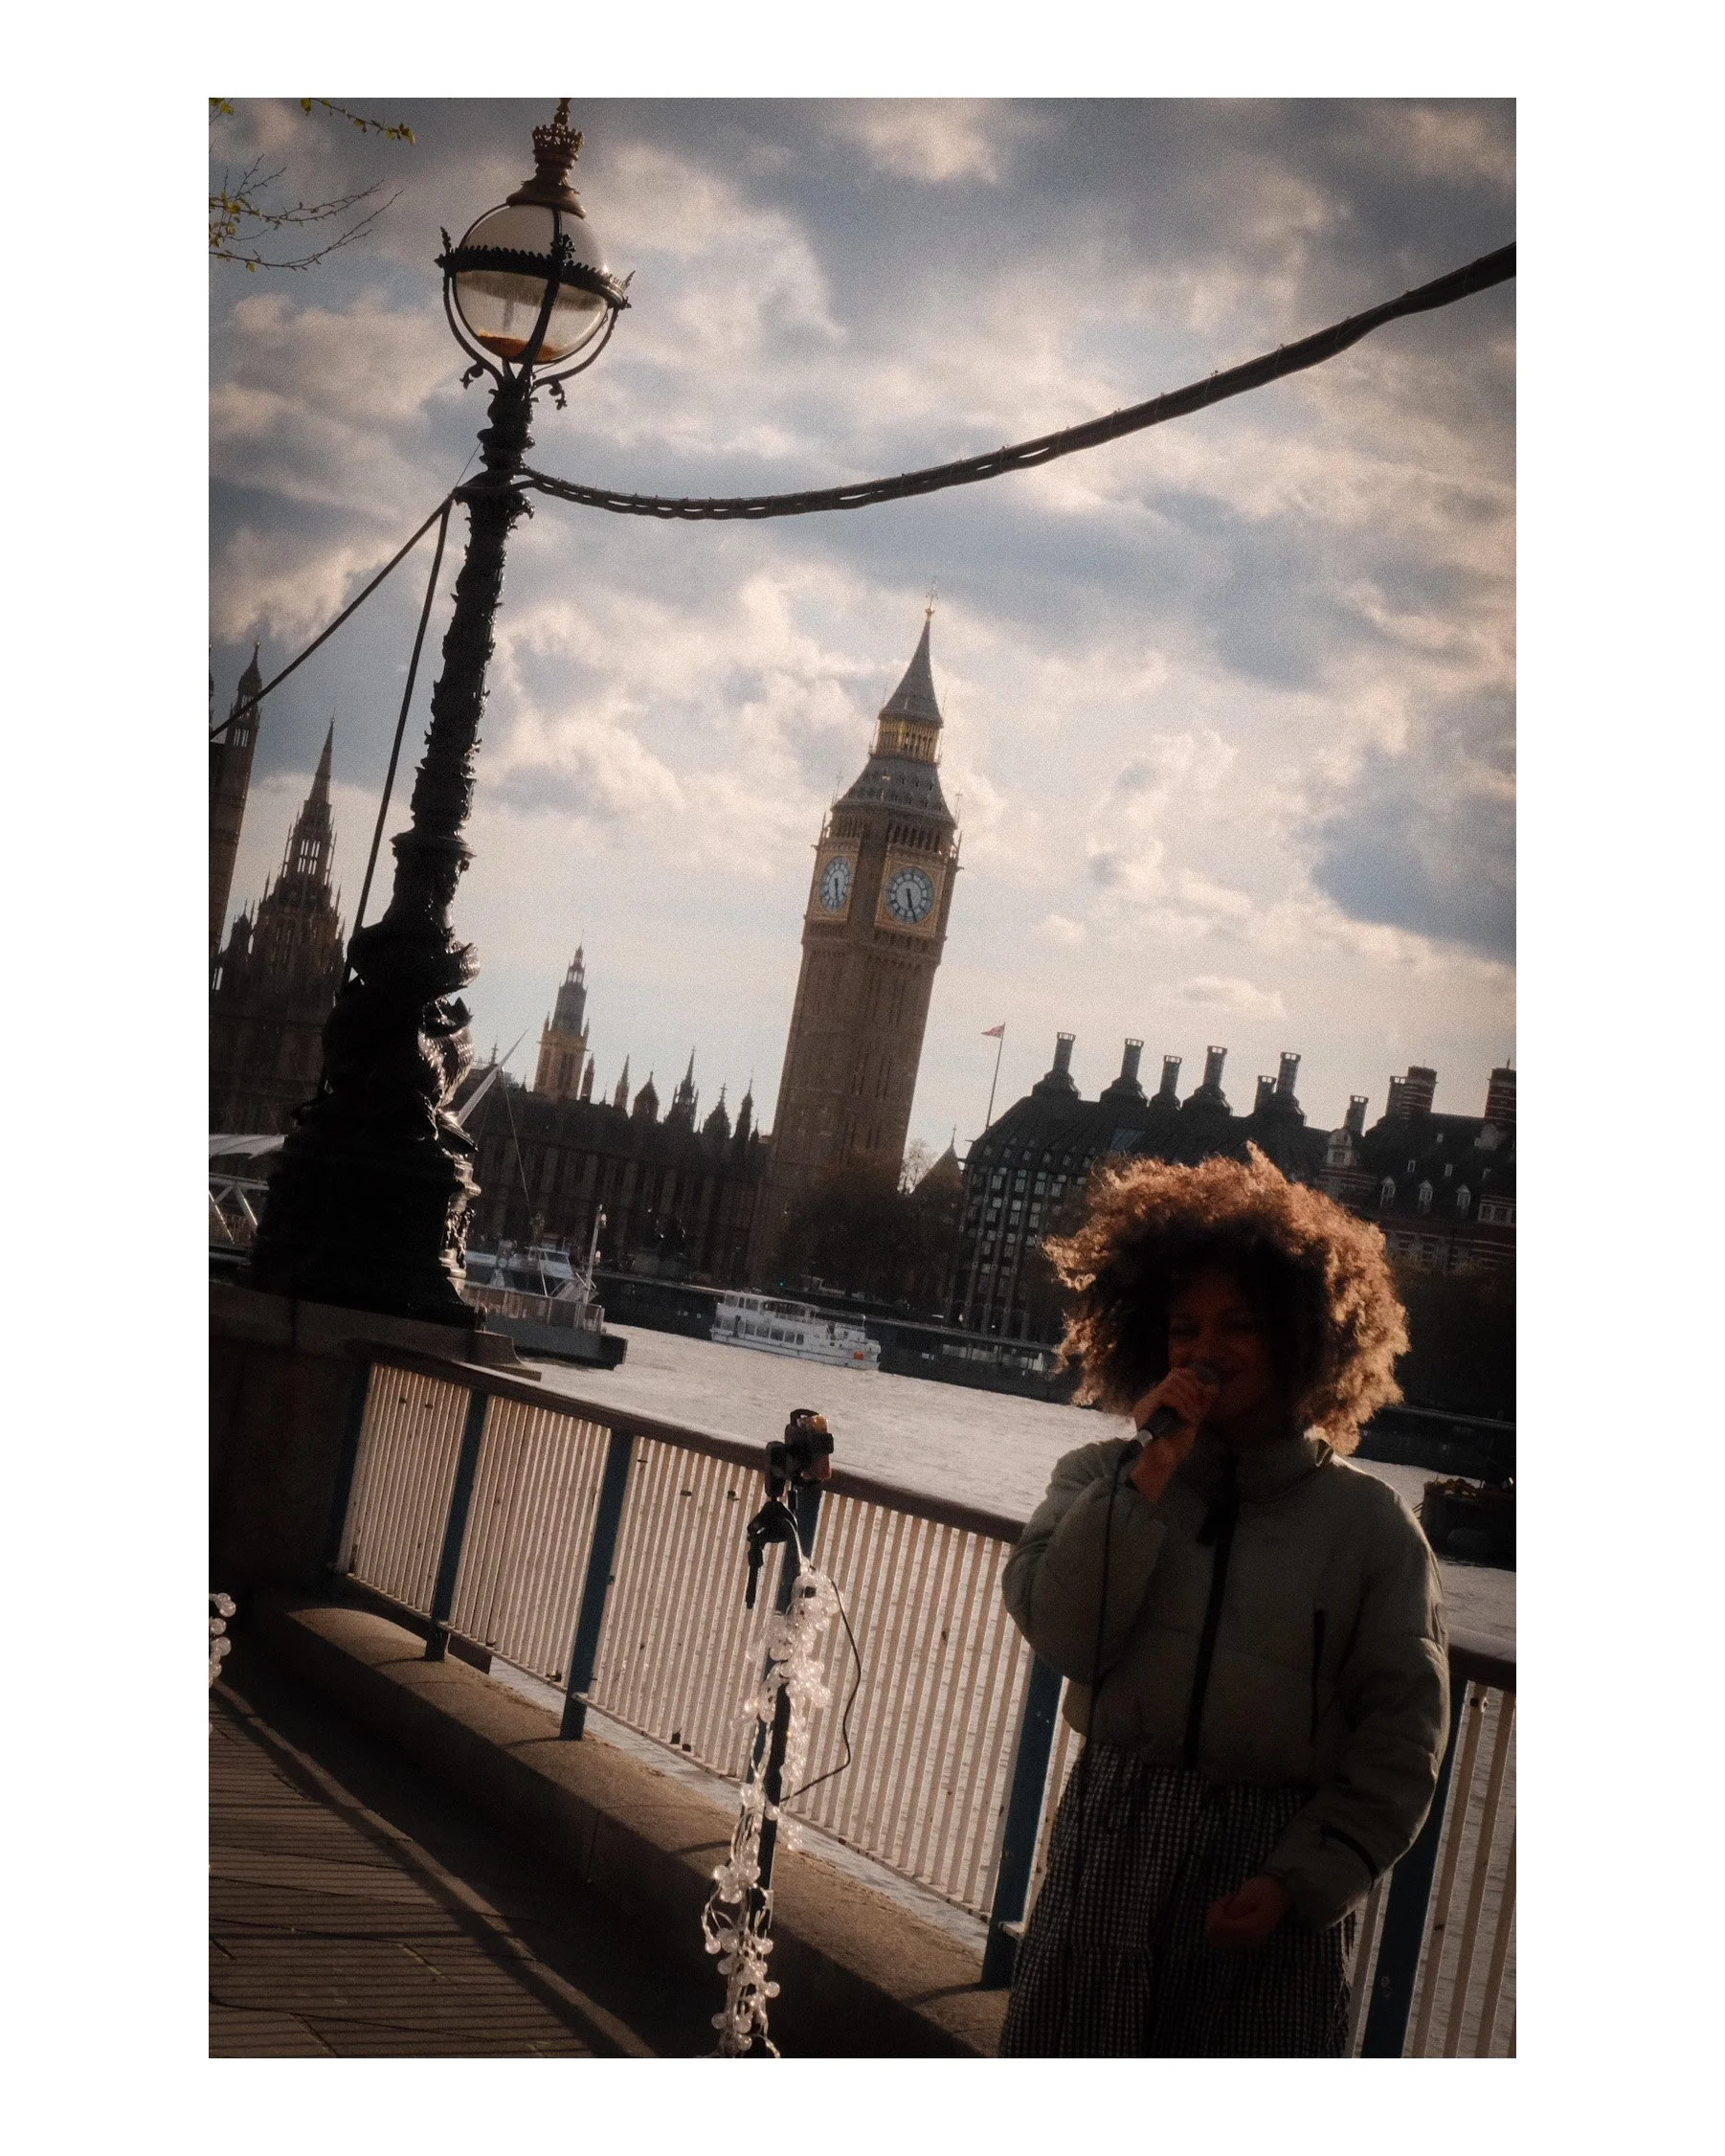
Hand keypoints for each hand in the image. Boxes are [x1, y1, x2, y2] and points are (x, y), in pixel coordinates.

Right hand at [1125, 1367, 1218, 1499]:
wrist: (1163, 1464)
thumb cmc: (1175, 1446)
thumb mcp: (1193, 1420)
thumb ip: (1201, 1404)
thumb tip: (1214, 1386)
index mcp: (1162, 1399)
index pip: (1176, 1374)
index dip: (1192, 1380)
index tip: (1202, 1397)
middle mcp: (1152, 1398)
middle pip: (1175, 1376)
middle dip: (1193, 1390)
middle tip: (1198, 1409)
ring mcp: (1146, 1403)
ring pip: (1171, 1384)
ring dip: (1188, 1400)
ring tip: (1192, 1417)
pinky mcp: (1144, 1410)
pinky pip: (1165, 1396)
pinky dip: (1181, 1405)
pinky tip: (1186, 1418)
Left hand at [1204, 1874, 1292, 1950]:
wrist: (1280, 1894)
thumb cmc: (1265, 1891)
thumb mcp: (1249, 1893)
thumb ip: (1234, 1909)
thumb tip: (1218, 1923)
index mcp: (1250, 1930)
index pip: (1219, 1928)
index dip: (1217, 1911)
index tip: (1229, 1897)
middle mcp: (1247, 1941)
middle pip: (1216, 1937)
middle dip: (1215, 1918)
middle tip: (1227, 1901)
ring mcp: (1246, 1943)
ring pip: (1218, 1939)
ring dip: (1218, 1921)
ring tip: (1231, 1905)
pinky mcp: (1245, 1940)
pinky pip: (1225, 1938)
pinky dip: (1223, 1925)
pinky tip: (1232, 1912)